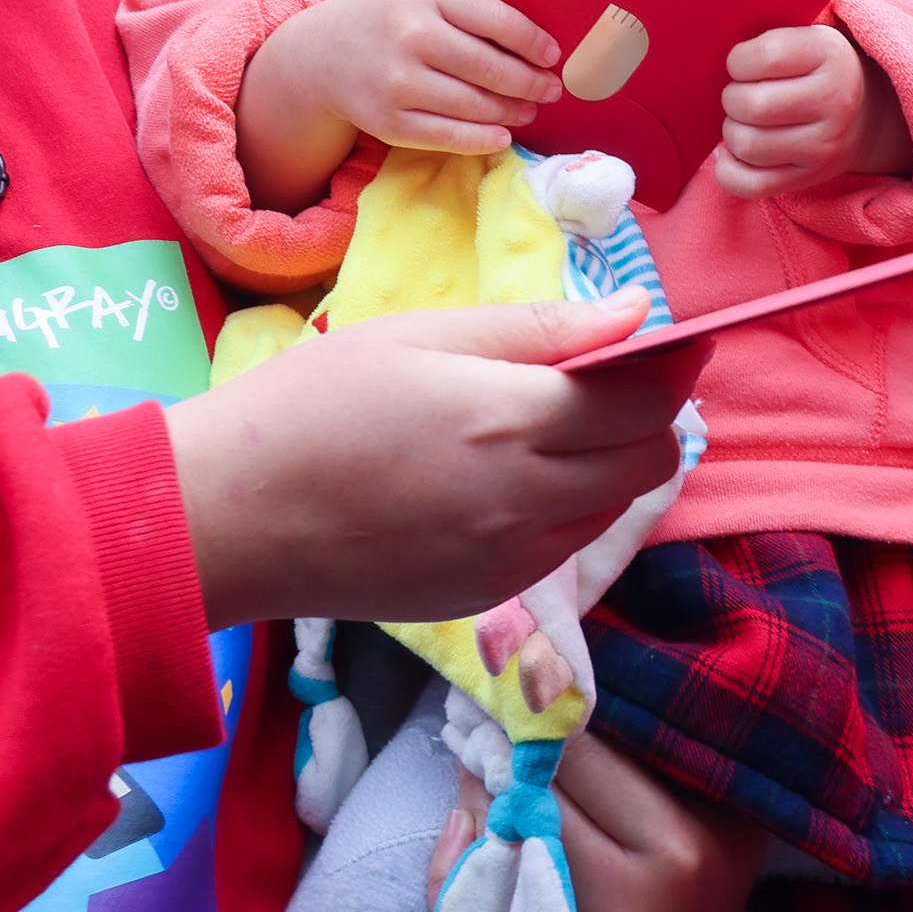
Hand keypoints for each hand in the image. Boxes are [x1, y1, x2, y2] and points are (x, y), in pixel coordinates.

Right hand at [167, 301, 708, 628]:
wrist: (231, 518)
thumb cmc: (311, 404)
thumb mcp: (421, 336)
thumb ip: (538, 330)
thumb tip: (634, 316)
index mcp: (508, 422)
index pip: (646, 400)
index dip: (678, 365)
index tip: (682, 337)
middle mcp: (524, 500)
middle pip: (650, 459)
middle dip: (655, 414)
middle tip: (618, 376)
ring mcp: (510, 559)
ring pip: (615, 506)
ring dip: (615, 461)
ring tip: (560, 422)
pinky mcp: (487, 595)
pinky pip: (565, 543)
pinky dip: (570, 503)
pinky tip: (515, 473)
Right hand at [237, 0, 560, 210]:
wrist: (318, 55)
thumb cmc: (386, 18)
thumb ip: (470, 8)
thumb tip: (536, 42)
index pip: (496, 20)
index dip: (533, 42)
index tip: (553, 55)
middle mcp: (411, 37)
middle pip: (490, 68)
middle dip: (530, 83)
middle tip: (550, 90)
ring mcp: (397, 82)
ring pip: (475, 105)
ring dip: (512, 112)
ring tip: (529, 110)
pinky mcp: (388, 122)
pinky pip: (448, 136)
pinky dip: (482, 139)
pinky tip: (502, 134)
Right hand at [430, 730, 766, 911]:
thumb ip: (454, 898)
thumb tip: (464, 802)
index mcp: (623, 902)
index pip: (544, 796)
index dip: (503, 759)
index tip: (474, 737)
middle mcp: (682, 857)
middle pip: (592, 755)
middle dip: (541, 734)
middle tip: (506, 718)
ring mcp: (723, 832)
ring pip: (633, 743)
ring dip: (587, 730)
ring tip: (548, 722)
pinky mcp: (742, 816)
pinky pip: (670, 756)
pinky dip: (631, 742)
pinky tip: (601, 737)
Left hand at [711, 23, 908, 196]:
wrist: (867, 113)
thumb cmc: (814, 68)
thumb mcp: (806, 36)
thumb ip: (767, 34)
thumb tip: (707, 41)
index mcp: (829, 54)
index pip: (764, 56)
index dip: (738, 60)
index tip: (742, 64)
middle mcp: (834, 101)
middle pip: (751, 105)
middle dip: (732, 98)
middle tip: (741, 94)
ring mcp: (824, 145)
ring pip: (747, 146)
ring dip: (732, 132)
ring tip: (744, 121)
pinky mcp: (810, 178)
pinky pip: (750, 185)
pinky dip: (729, 170)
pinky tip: (732, 153)